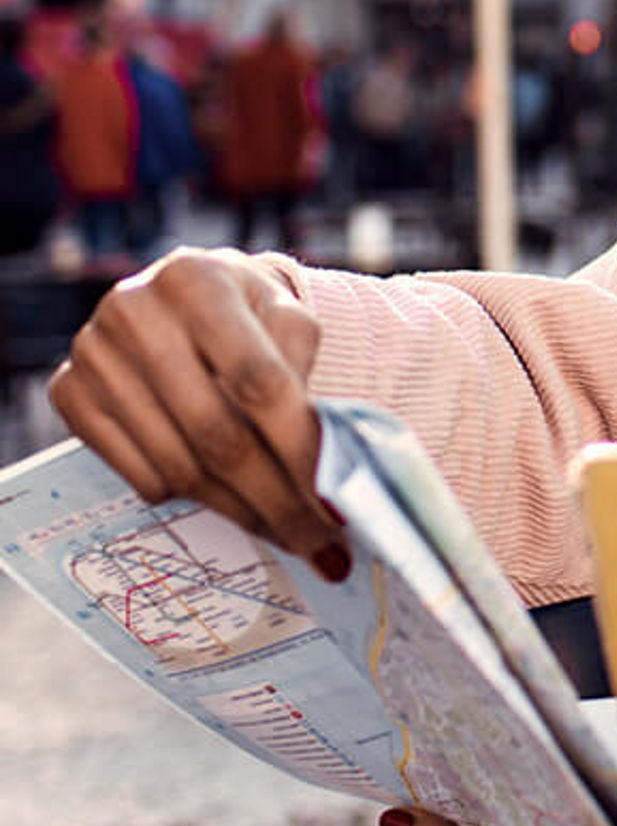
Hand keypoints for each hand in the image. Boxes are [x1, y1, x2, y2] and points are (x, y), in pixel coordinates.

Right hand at [48, 247, 343, 573]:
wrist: (186, 298)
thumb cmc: (251, 316)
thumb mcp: (289, 321)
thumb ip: (309, 377)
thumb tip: (333, 467)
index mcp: (199, 282)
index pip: (259, 383)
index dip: (301, 449)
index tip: (337, 500)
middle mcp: (134, 312)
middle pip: (217, 434)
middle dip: (276, 499)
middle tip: (319, 543)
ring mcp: (94, 354)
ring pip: (179, 465)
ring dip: (241, 511)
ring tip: (287, 534)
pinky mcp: (70, 393)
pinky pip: (138, 474)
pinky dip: (190, 499)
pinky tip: (230, 502)